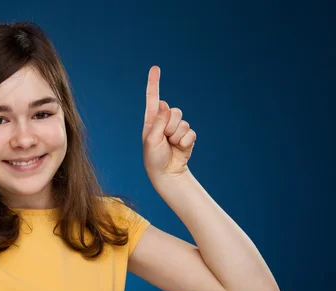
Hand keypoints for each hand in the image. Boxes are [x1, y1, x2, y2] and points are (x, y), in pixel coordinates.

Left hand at [142, 66, 196, 182]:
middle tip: (164, 139)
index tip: (155, 68)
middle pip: (174, 111)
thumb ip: (158, 122)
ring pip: (182, 122)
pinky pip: (190, 133)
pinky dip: (185, 142)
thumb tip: (164, 104)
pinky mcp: (187, 136)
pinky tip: (179, 149)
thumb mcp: (151, 140)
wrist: (166, 173)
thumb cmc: (153, 158)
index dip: (154, 83)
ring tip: (170, 145)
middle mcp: (164, 121)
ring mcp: (176, 129)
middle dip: (170, 126)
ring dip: (176, 136)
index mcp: (151, 120)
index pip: (153, 98)